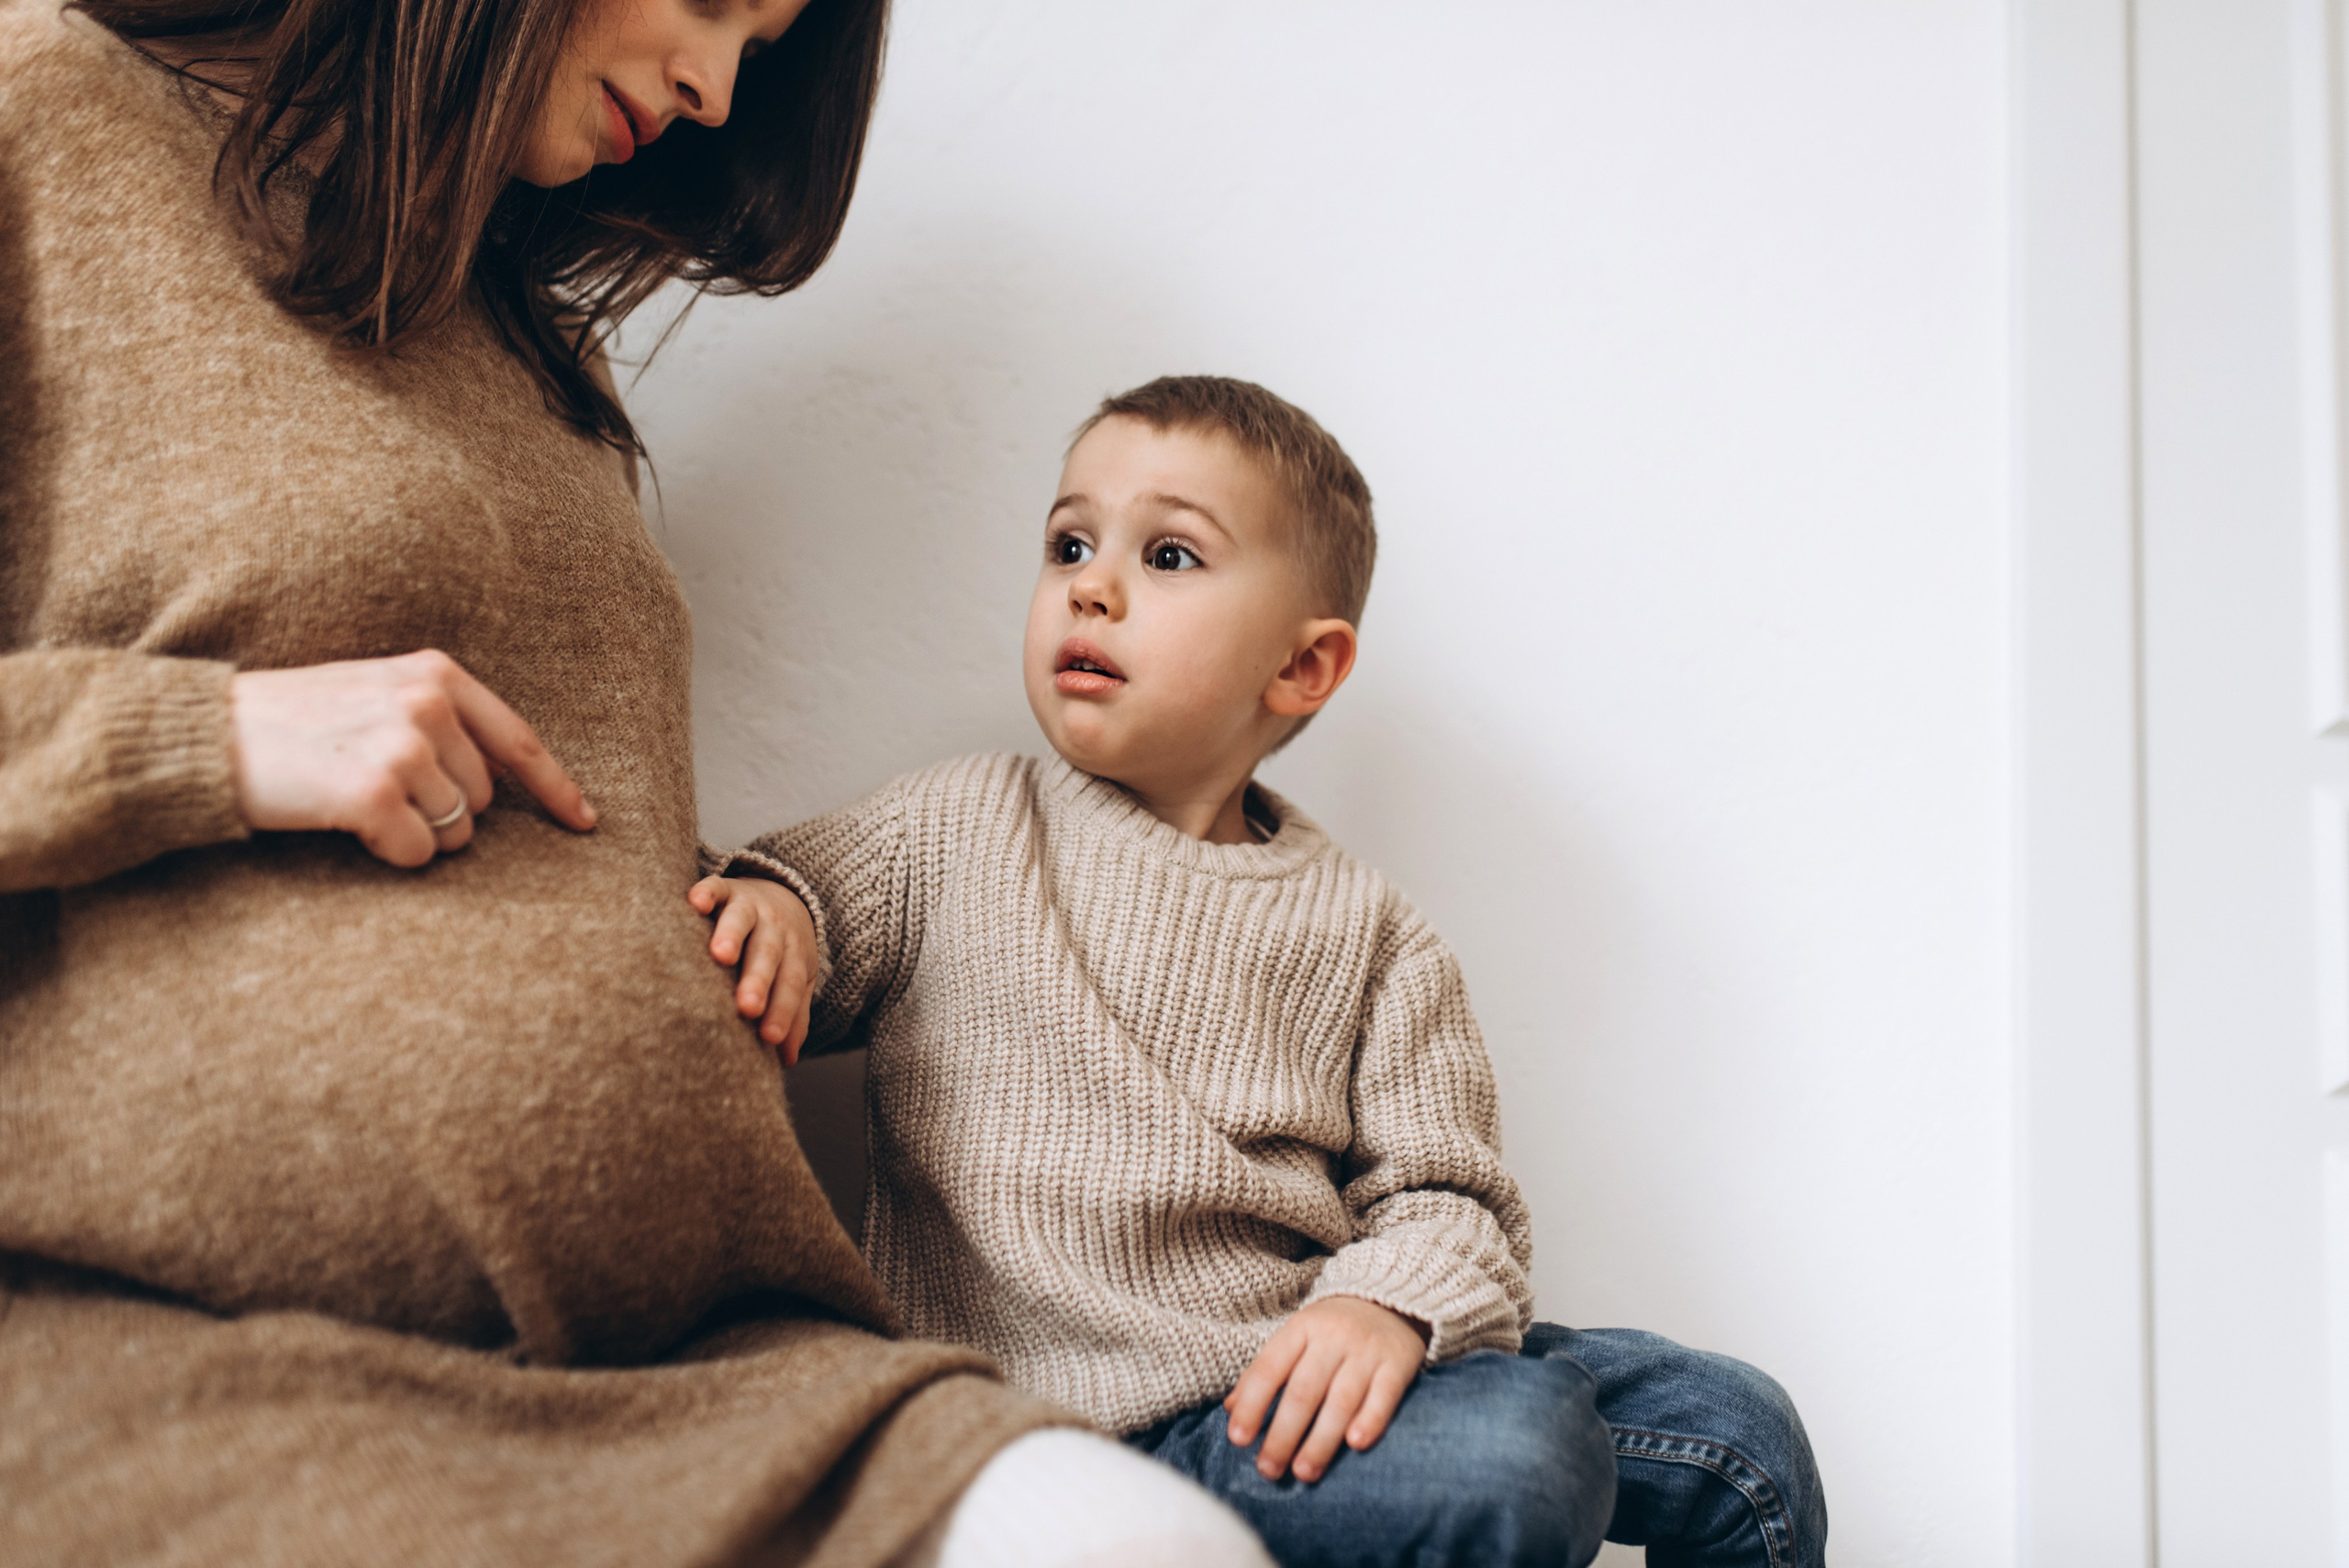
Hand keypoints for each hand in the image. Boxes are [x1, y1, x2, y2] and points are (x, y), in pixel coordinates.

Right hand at [229, 649, 594, 867]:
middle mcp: (426, 702)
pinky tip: (349, 825)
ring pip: (455, 832)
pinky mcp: (373, 790)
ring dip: (415, 834)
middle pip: (482, 800)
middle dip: (443, 813)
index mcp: (435, 673)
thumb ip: (439, 719)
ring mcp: (403, 744)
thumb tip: (501, 781)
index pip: (517, 740)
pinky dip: (391, 853)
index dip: (557, 788)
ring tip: (357, 801)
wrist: (208, 735)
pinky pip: (419, 853)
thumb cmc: (292, 724)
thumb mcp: (374, 694)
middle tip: (376, 790)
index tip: (586, 823)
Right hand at [687, 875, 818, 1063]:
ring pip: (743, 920)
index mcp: (793, 955)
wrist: (780, 893)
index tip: (770, 1038)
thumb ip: (791, 1014)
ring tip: (721, 955)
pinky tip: (696, 903)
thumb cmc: (781, 951)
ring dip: (733, 935)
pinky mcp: (725, 888)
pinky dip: (707, 893)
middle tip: (748, 1007)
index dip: (782, 1011)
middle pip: (768, 955)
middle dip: (758, 980)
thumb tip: (786, 1060)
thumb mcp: (793, 979)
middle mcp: (774, 929)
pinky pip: (716, 887)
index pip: (790, 985)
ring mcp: (750, 906)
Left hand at [1223, 1296, 1428, 1482]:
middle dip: (1283, 1435)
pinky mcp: (1399, 1363)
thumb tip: (1231, 1409)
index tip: (1238, 1440)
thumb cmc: (1332, 1329)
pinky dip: (1370, 1420)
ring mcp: (1367, 1351)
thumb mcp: (1295, 1338)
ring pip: (1342, 1400)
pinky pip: (1385, 1395)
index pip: (1270, 1368)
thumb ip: (1264, 1372)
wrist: (1391, 1299)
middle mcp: (1333, 1337)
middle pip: (1304, 1391)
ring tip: (1304, 1472)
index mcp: (1301, 1328)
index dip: (1252, 1404)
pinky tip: (1355, 1444)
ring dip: (1321, 1440)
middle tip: (1268, 1470)